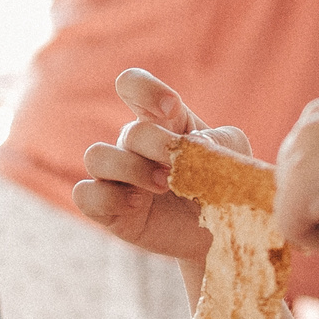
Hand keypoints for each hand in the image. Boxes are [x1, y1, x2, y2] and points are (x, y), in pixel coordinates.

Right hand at [73, 68, 250, 261]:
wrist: (222, 233)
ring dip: (131, 169)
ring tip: (163, 187)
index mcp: (161, 121)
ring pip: (95, 156)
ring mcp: (116, 177)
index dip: (145, 89)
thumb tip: (191, 142)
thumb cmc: (225, 186)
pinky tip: (137, 206)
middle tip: (179, 170)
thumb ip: (218, 140)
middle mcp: (133, 145)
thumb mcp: (233, 154)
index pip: (133, 85)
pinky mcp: (108, 210)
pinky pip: (84, 194)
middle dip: (158, 147)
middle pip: (130, 132)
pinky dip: (108, 198)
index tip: (171, 108)